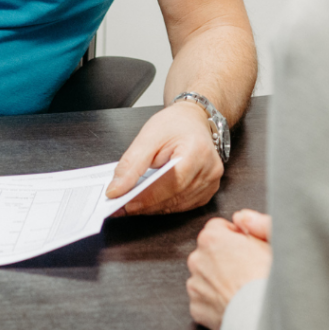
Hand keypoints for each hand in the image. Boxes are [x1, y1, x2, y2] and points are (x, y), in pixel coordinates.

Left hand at [105, 100, 223, 213]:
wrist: (192, 120)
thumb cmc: (174, 125)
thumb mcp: (148, 136)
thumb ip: (131, 164)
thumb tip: (116, 189)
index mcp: (197, 152)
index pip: (171, 182)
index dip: (147, 197)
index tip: (125, 204)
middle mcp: (210, 170)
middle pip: (175, 197)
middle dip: (146, 204)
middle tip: (123, 207)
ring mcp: (212, 182)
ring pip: (178, 206)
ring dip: (154, 208)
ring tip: (133, 204)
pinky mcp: (208, 191)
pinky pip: (184, 206)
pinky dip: (165, 206)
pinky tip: (151, 202)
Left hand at [186, 213, 272, 329]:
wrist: (262, 319)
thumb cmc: (269, 281)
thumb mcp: (273, 241)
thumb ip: (256, 222)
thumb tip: (242, 217)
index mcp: (211, 237)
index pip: (219, 227)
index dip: (237, 237)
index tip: (248, 248)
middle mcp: (197, 258)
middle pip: (210, 252)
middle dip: (225, 258)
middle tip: (248, 270)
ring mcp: (195, 284)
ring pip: (206, 276)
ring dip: (219, 280)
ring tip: (242, 290)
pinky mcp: (196, 308)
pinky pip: (205, 300)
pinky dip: (216, 302)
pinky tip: (235, 305)